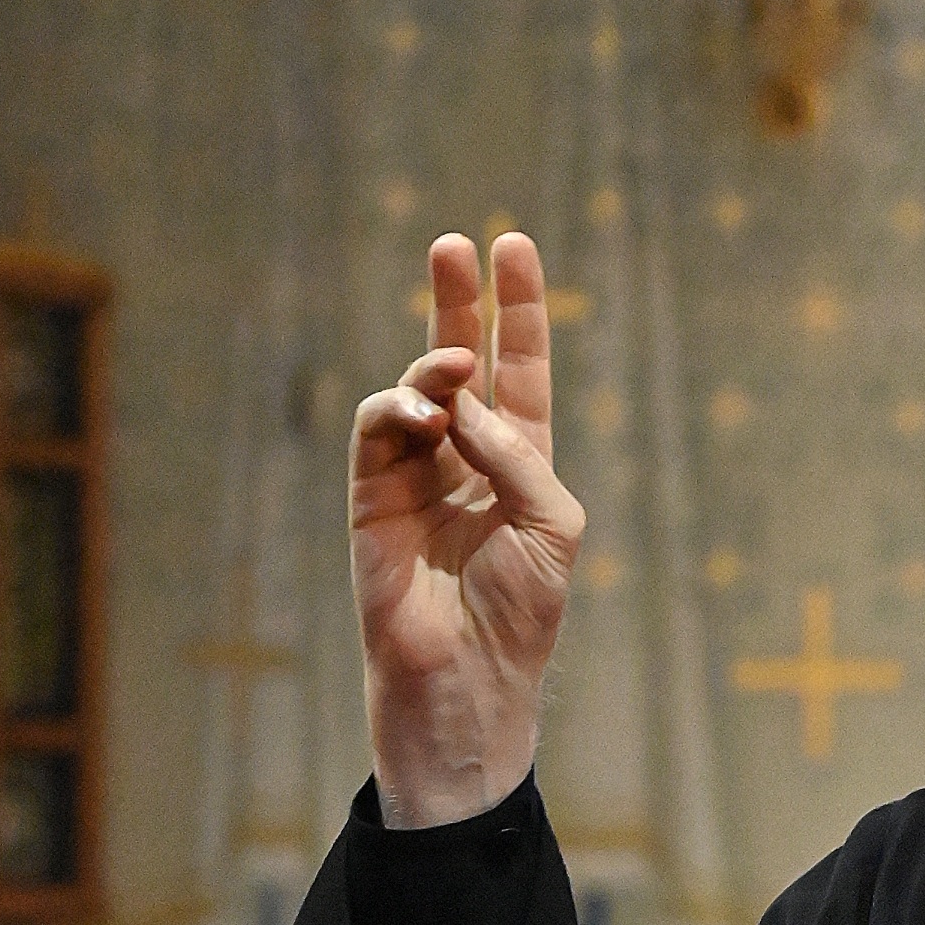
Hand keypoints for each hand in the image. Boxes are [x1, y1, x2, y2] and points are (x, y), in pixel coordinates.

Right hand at [351, 231, 584, 826]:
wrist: (469, 679)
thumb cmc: (522, 612)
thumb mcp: (553, 524)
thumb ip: (518, 456)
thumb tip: (462, 402)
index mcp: (521, 461)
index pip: (519, 369)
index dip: (518, 310)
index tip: (512, 245)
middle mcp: (466, 458)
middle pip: (459, 360)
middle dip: (456, 302)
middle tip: (453, 244)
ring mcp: (415, 474)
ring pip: (414, 392)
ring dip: (433, 365)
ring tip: (452, 366)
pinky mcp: (372, 498)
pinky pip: (377, 432)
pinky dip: (397, 408)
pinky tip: (424, 411)